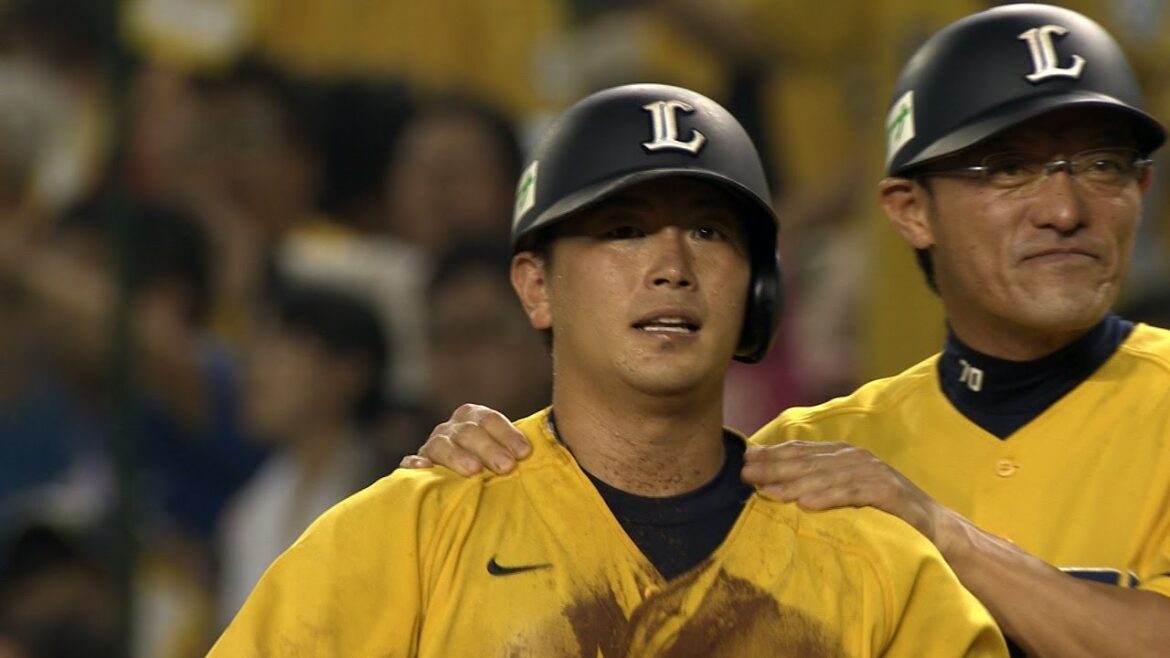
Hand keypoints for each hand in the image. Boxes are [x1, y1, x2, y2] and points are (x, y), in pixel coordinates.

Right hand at [399, 404, 530, 475]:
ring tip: (473, 470)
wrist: (460, 478)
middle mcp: (452, 428)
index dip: (507, 434)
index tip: (524, 453)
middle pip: (469, 432)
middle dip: (489, 449)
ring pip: (441, 445)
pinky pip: (410, 463)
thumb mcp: (504, 452)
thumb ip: (517, 450)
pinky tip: (423, 470)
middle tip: (507, 467)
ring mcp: (432, 446)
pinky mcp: (415, 466)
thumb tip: (540, 454)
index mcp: (473, 417)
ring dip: (457, 456)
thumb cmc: (492, 466)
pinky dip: (415, 465)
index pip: (489, 419)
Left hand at [742, 440, 947, 546]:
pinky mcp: (888, 492)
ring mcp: (873, 473)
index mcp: (844, 455)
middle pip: (809, 461)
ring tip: (768, 491)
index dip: (772, 454)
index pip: (802, 451)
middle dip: (774, 466)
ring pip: (826, 476)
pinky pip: (853, 493)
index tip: (745, 462)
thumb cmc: (883, 512)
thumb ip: (817, 483)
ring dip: (794, 482)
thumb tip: (772, 483)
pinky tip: (807, 504)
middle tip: (746, 474)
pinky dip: (829, 497)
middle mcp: (856, 458)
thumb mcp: (846, 493)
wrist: (934, 528)